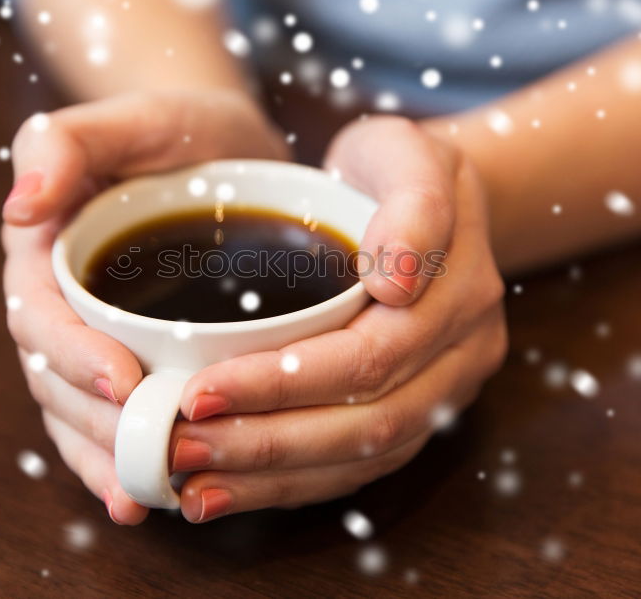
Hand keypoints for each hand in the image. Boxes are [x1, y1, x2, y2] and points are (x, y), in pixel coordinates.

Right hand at [1, 89, 287, 524]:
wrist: (221, 146)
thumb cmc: (173, 127)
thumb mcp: (129, 118)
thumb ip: (66, 144)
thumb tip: (21, 203)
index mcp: (46, 254)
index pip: (42, 318)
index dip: (73, 356)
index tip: (123, 381)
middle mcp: (62, 304)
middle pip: (57, 381)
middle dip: (97, 423)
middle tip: (152, 450)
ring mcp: (95, 337)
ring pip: (81, 412)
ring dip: (107, 458)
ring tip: (143, 496)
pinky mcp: (134, 358)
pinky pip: (116, 417)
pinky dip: (127, 457)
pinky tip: (151, 494)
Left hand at [167, 117, 507, 521]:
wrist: (428, 198)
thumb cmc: (395, 168)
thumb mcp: (404, 151)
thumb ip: (412, 203)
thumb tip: (395, 280)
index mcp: (460, 295)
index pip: (368, 357)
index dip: (283, 383)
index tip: (199, 390)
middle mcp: (462, 357)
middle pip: (367, 424)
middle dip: (266, 443)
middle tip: (179, 446)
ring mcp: (444, 392)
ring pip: (363, 459)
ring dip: (272, 479)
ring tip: (192, 487)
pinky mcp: (417, 414)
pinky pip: (358, 466)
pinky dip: (291, 485)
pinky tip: (228, 490)